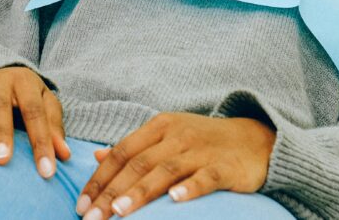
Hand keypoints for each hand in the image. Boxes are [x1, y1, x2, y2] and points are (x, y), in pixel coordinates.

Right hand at [0, 66, 71, 178]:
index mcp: (25, 83)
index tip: (46, 170)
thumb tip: (63, 155)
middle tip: (2, 160)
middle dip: (1, 134)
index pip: (35, 113)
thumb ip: (54, 126)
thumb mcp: (46, 102)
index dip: (41, 142)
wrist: (3, 70)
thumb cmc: (28, 96)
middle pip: (0, 108)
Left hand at [75, 112, 274, 218]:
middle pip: (137, 164)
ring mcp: (200, 150)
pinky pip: (205, 177)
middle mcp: (176, 136)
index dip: (99, 179)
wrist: (256, 139)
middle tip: (91, 218)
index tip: (82, 204)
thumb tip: (98, 157)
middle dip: (111, 192)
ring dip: (140, 192)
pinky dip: (190, 188)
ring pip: (165, 170)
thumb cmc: (203, 142)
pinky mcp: (225, 166)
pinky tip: (175, 200)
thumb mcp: (166, 136)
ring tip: (119, 212)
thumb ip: (134, 148)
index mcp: (158, 127)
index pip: (121, 153)